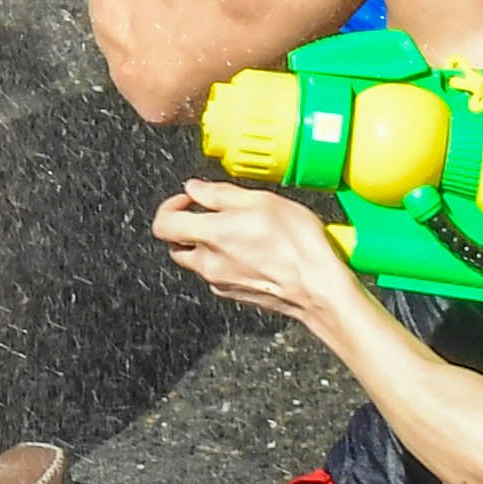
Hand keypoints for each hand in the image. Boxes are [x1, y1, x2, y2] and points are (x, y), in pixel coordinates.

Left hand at [150, 175, 383, 339]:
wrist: (319, 289)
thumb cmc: (298, 245)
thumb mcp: (262, 201)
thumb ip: (220, 194)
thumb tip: (195, 188)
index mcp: (211, 236)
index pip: (163, 224)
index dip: (169, 206)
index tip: (187, 199)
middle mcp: (209, 263)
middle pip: (175, 245)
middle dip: (186, 227)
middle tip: (208, 214)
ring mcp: (221, 282)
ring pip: (197, 261)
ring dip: (205, 245)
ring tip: (236, 231)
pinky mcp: (235, 295)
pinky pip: (217, 275)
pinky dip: (223, 262)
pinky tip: (249, 251)